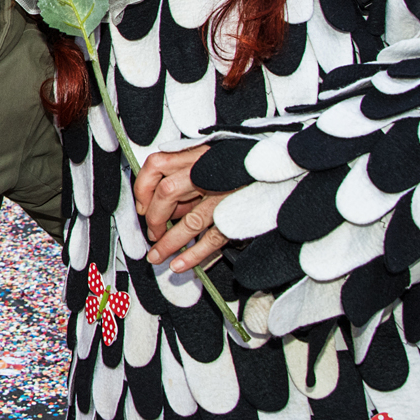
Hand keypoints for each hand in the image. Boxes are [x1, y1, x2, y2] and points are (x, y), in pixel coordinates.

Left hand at [134, 144, 232, 272]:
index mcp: (197, 154)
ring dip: (168, 243)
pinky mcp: (237, 214)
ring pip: (189, 220)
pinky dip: (193, 254)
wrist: (278, 171)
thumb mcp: (207, 161)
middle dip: (154, 218)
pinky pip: (213, 237)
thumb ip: (183, 178)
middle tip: (152, 233)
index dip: (143, 187)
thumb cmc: (237, 167)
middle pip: (167, 193)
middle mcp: (207, 171)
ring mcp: (224, 194)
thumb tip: (156, 205)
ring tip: (157, 257)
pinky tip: (180, 264)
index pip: (156, 165)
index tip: (141, 206)